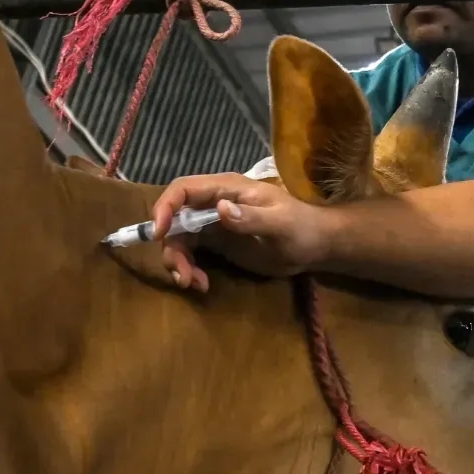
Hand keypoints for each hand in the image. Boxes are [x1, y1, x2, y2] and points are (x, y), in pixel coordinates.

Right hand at [148, 173, 329, 291]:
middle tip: (181, 274)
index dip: (165, 207)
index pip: (183, 189)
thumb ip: (251, 218)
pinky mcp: (217, 243)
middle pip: (175, 218)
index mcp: (227, 189)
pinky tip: (202, 284)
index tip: (158, 233)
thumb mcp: (281, 224)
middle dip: (171, 246)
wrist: (315, 246)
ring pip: (180, 239)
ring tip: (192, 283)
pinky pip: (192, 254)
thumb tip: (220, 208)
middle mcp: (214, 203)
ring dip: (179, 262)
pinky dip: (190, 269)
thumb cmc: (302, 228)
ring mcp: (213, 224)